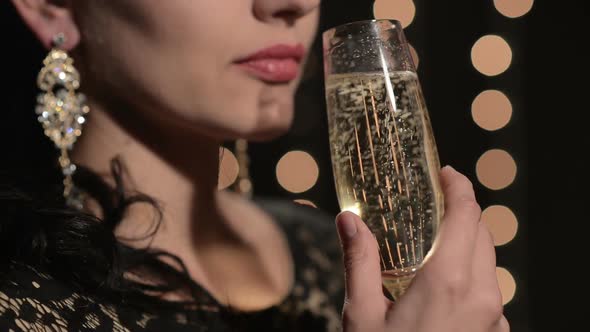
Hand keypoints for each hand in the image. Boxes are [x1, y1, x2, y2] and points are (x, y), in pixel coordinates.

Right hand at [336, 166, 508, 331]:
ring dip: (468, 245)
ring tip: (436, 247)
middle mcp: (481, 297)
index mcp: (447, 283)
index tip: (446, 174)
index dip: (459, 187)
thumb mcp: (363, 314)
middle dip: (462, 212)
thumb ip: (359, 262)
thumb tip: (349, 220)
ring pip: (489, 264)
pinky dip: (472, 277)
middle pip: (483, 234)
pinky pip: (489, 292)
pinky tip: (445, 287)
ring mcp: (494, 319)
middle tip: (436, 206)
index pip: (466, 215)